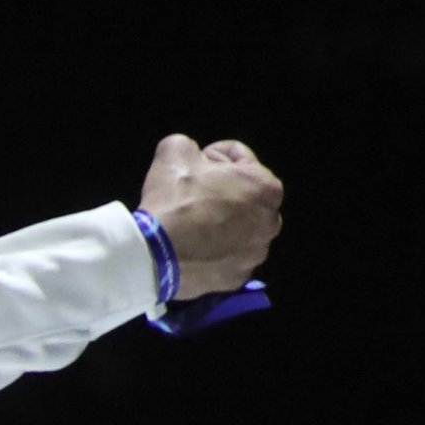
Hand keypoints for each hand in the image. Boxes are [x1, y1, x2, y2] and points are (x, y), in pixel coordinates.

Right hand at [135, 134, 282, 297]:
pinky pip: (225, 258)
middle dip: (222, 192)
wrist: (154, 256)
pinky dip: (213, 251)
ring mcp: (254, 254)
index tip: (194, 164)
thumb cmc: (174, 200)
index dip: (213, 157)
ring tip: (190, 225)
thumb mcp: (174, 152)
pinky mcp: (235, 279)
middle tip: (191, 195)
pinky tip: (192, 247)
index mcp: (266, 187)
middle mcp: (270, 222)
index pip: (241, 159)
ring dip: (220, 224)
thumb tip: (189, 155)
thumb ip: (188, 146)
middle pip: (244, 198)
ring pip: (238, 230)